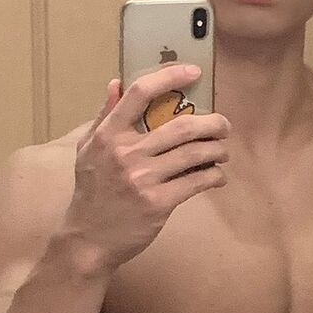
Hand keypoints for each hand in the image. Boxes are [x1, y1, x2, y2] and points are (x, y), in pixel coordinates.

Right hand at [66, 64, 229, 271]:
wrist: (88, 240)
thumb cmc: (92, 194)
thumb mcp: (88, 151)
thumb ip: (104, 116)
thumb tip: (116, 83)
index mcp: (108, 135)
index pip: (139, 93)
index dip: (169, 76)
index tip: (192, 72)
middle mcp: (125, 153)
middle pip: (181, 125)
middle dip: (212, 123)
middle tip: (224, 125)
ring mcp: (142, 179)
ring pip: (194, 153)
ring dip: (217, 150)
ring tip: (222, 151)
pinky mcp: (158, 203)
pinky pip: (197, 182)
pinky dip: (214, 176)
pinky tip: (217, 176)